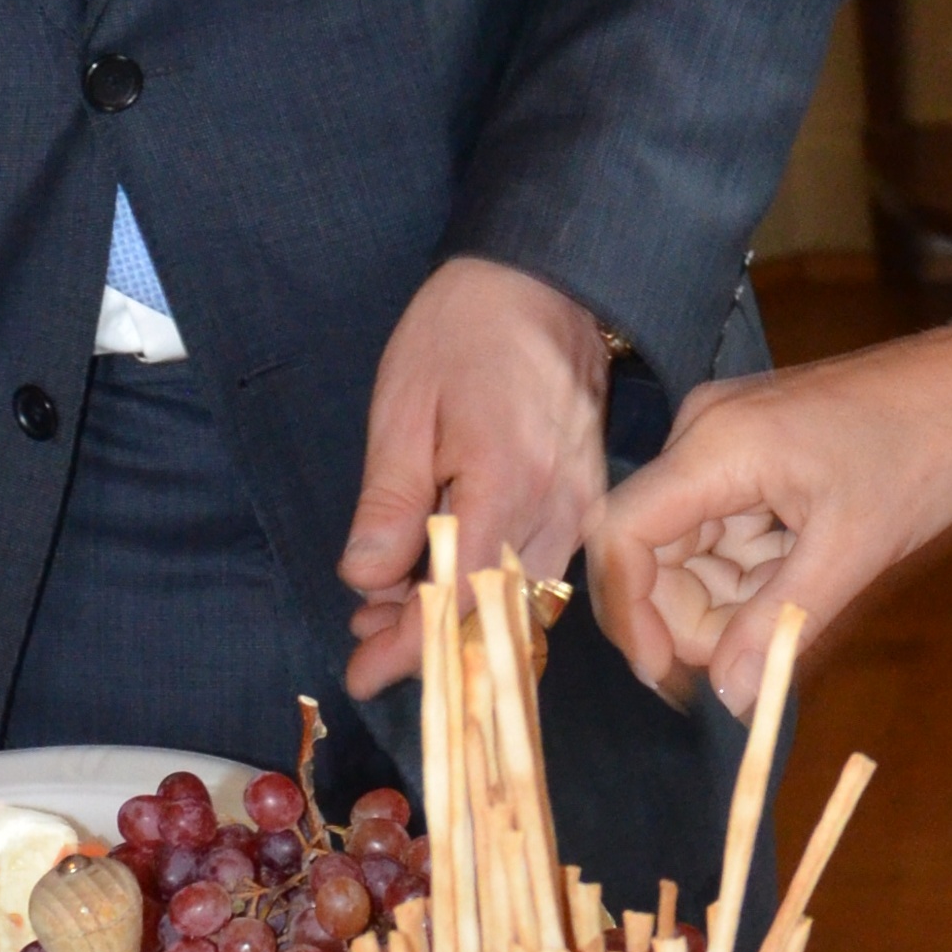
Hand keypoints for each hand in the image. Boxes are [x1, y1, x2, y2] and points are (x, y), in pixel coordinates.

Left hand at [343, 258, 613, 695]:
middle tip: (363, 641)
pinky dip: (494, 587)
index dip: (409, 646)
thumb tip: (366, 578)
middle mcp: (557, 506)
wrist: (547, 281)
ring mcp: (583, 505)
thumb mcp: (403, 407)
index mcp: (505, 482)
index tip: (361, 671)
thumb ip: (389, 500)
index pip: (459, 597)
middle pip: (496, 614)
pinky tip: (447, 573)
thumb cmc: (465, 331)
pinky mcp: (590, 499)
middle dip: (428, 642)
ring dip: (459, 618)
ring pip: (524, 600)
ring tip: (390, 608)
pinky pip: (544, 568)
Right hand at [586, 262, 951, 717]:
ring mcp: (728, 441)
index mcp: (713, 447)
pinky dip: (759, 569)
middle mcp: (704, 435)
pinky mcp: (754, 452)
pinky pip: (729, 529)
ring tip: (814, 593)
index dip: (631, 618)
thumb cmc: (928, 450)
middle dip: (698, 616)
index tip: (668, 680)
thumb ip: (780, 627)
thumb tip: (725, 700)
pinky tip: (815, 569)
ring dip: (737, 596)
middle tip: (766, 653)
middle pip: (655, 552)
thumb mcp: (854, 551)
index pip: (622, 537)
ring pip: (695, 549)